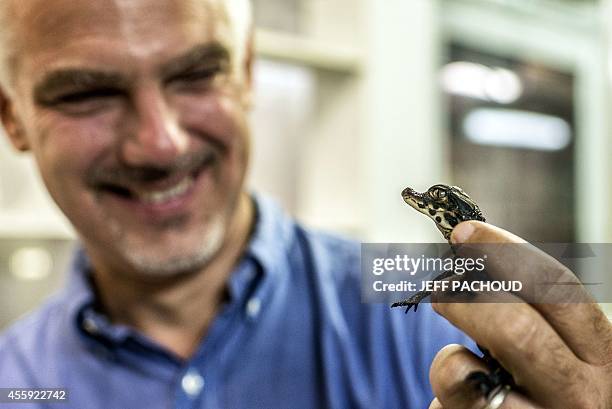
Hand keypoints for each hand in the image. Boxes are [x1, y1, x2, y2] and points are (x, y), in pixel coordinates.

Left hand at [428, 221, 611, 408]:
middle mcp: (581, 393)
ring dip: (447, 357)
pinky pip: (452, 401)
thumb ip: (525, 309)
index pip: (559, 289)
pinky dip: (446, 391)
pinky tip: (465, 398)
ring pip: (467, 374)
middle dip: (467, 300)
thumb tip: (469, 255)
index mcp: (599, 355)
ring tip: (455, 362)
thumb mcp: (554, 347)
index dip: (506, 253)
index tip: (465, 233)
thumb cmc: (539, 386)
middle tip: (441, 290)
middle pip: (516, 329)